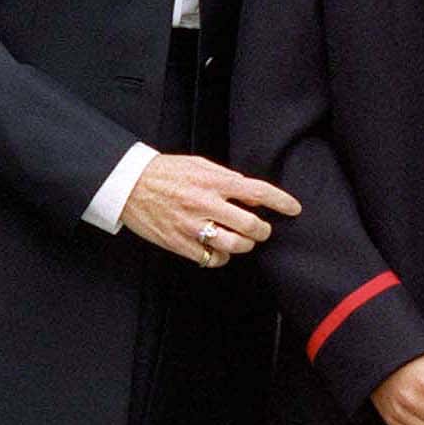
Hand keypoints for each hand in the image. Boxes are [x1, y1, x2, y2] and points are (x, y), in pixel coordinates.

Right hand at [119, 154, 300, 266]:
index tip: (294, 209)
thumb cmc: (167, 173)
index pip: (257, 192)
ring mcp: (192, 226)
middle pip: (250, 225)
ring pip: (235, 246)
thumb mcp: (200, 166)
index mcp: (213, 181)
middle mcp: (205, 204)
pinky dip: (221, 256)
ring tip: (242, 240)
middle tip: (262, 230)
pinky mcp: (180, 243)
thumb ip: (228, 180)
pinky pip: (212, 258)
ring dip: (245, 245)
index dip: (281, 202)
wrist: (128, 185)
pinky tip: (218, 248)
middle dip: (263, 231)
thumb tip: (254, 197)